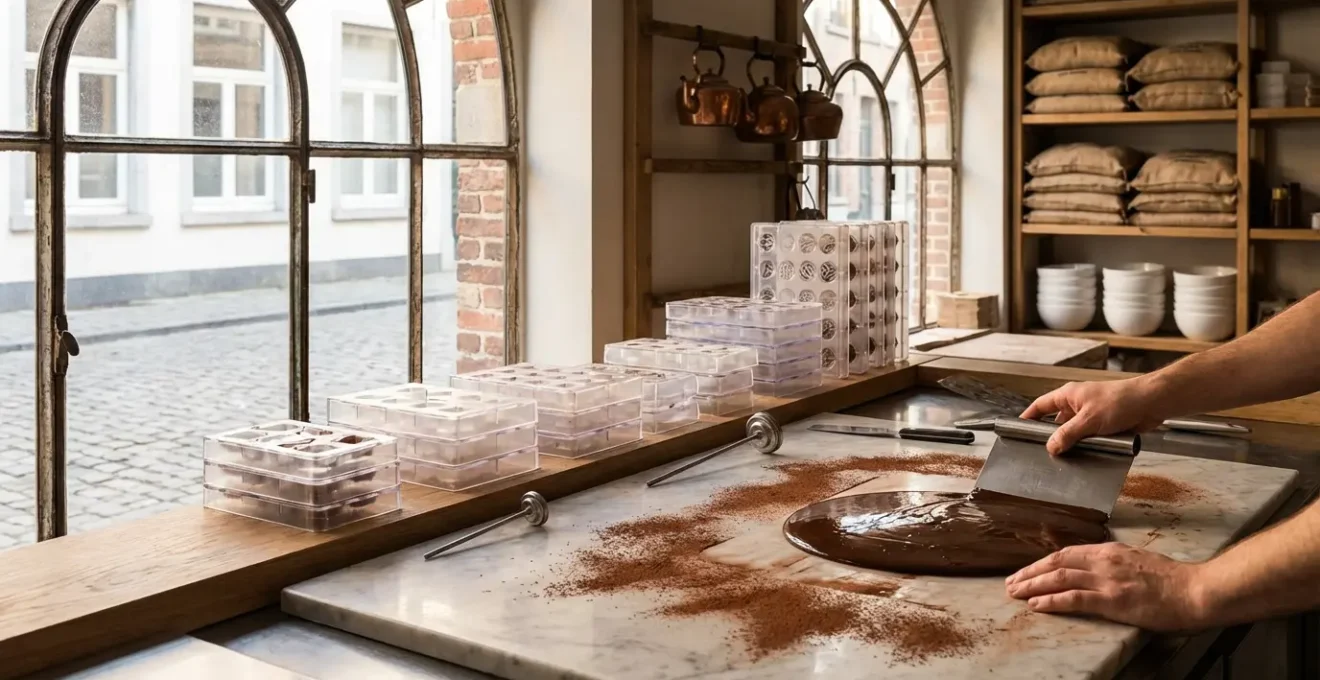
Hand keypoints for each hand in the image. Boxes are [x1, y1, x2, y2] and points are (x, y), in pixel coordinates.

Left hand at [1005, 542, 1208, 632]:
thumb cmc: (1173, 580)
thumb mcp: (1138, 560)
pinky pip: (1075, 598)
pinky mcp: (1113, 600)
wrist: (1197, 591)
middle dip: (1030, 573)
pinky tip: (1037, 605)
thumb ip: (1114, 562)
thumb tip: (1095, 566)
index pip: (1066, 554)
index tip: (1027, 571)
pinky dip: (1052, 601)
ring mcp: (1108, 580)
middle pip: (1056, 563)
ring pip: (1059, 578)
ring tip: (1015, 593)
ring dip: (1033, 585)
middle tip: (1010, 583)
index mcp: (1110, 551)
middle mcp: (1104, 562)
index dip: (1042, 562)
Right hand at [1021, 378, 1167, 454]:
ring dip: (1074, 443)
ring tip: (1068, 456)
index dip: (1029, 417)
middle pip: (1056, 422)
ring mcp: (1091, 415)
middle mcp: (1077, 404)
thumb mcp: (1088, 420)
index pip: (1041, 405)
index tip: (1018, 428)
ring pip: (1074, 432)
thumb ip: (1068, 434)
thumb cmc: (1121, 401)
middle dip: (1053, 436)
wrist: (1151, 403)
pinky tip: (1087, 455)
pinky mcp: (1104, 425)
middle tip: (1045, 451)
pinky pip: (1089, 438)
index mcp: (1068, 395)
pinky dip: (1088, 446)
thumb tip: (1051, 447)